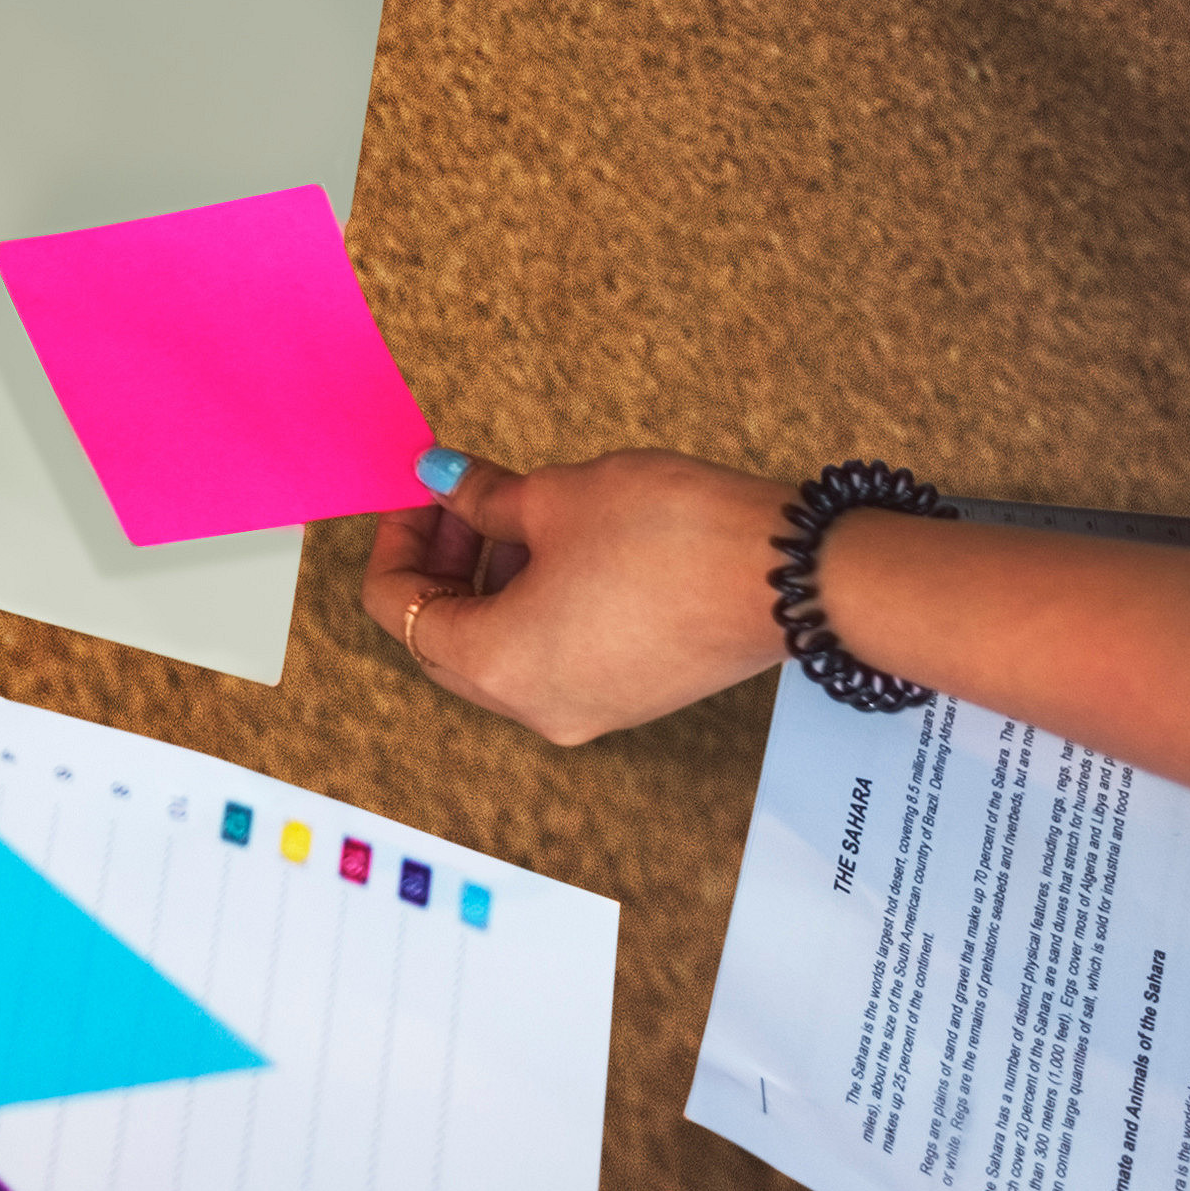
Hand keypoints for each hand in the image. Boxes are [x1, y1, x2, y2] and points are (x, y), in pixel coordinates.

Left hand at [366, 449, 792, 745]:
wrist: (792, 574)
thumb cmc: (665, 533)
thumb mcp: (554, 497)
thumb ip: (482, 498)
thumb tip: (441, 480)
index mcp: (499, 667)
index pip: (399, 612)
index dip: (397, 541)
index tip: (419, 490)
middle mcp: (538, 708)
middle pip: (445, 641)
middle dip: (439, 565)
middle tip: (456, 498)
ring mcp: (590, 710)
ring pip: (501, 650)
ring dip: (489, 581)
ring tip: (511, 508)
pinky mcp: (633, 696)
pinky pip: (552, 656)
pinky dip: (535, 603)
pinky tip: (557, 544)